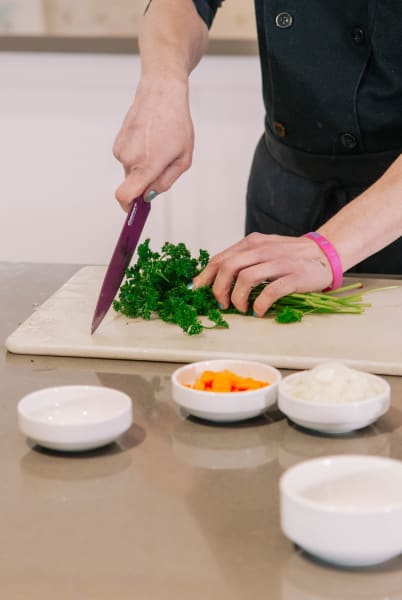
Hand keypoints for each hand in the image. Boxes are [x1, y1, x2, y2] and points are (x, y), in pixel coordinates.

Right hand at [113, 75, 193, 210]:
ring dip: (143, 166)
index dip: (128, 207)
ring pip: (130, 171)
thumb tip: (149, 196)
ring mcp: (121, 149)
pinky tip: (149, 138)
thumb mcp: (183, 159)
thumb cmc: (177, 124)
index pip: (125, 196)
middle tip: (163, 163)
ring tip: (157, 145)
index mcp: (146, 165)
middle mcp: (129, 158)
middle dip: (145, 182)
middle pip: (133, 185)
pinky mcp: (117, 141)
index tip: (134, 210)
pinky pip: (128, 158)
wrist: (161, 93)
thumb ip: (165, 182)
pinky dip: (138, 155)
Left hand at [193, 233, 332, 315]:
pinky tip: (258, 311)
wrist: (325, 252)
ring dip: (238, 299)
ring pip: (246, 279)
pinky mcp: (294, 276)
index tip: (197, 291)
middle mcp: (263, 249)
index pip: (220, 258)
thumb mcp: (263, 250)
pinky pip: (270, 291)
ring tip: (242, 308)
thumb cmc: (290, 256)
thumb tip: (214, 278)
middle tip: (222, 304)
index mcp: (252, 243)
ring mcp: (279, 262)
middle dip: (219, 289)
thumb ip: (242, 260)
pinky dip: (259, 304)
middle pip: (228, 267)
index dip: (205, 276)